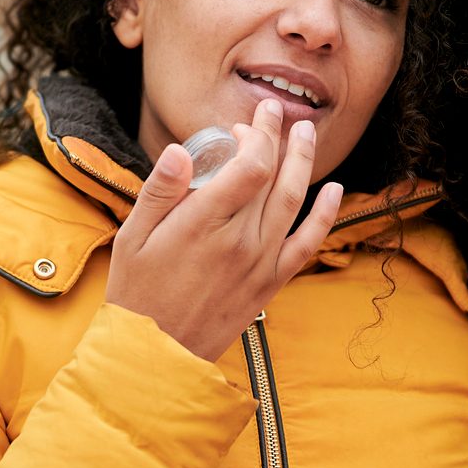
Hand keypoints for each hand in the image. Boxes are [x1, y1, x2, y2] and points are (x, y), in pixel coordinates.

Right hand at [104, 96, 344, 361]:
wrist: (156, 356)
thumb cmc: (137, 292)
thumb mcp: (133, 237)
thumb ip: (160, 191)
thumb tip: (181, 149)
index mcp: (204, 225)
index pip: (250, 166)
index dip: (256, 135)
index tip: (248, 119)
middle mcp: (240, 242)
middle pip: (273, 176)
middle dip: (277, 138)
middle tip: (274, 112)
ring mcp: (259, 263)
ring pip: (294, 202)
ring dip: (304, 162)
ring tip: (305, 133)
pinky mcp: (270, 283)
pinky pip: (307, 244)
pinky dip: (325, 215)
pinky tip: (334, 190)